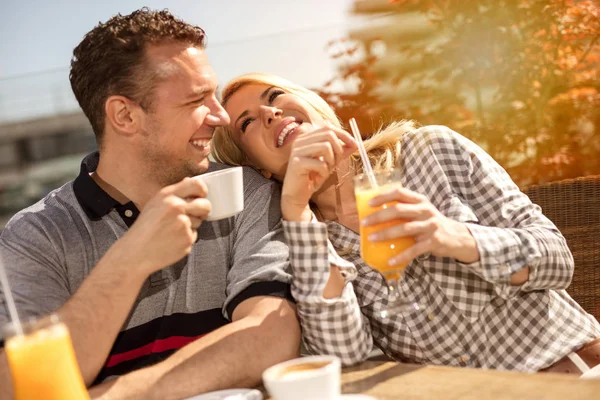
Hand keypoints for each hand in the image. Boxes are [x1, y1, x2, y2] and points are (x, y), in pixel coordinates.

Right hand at [114, 177, 211, 275]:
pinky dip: (186, 238)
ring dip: (191, 226)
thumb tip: (190, 180)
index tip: (201, 196)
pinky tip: (172, 240)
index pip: (197, 185)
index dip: (202, 191)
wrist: (136, 251)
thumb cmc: (144, 228)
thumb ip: (174, 193)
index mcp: (168, 195)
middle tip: (195, 215)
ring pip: (199, 222)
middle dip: (203, 210)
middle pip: (205, 205)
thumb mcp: (154, 203)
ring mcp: (183, 224)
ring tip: (172, 230)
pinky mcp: (186, 239)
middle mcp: (176, 207)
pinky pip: (194, 236)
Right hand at [281, 125, 356, 221]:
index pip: (328, 127)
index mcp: (307, 137)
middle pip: (328, 134)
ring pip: (325, 147)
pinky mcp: (297, 163)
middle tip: (336, 163)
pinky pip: (320, 164)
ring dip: (331, 161)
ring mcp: (297, 151)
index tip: (355, 144)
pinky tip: (317, 178)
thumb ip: (341, 152)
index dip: (344, 135)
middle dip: (338, 149)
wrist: (298, 195)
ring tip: (326, 171)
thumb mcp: (330, 162)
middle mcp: (300, 141)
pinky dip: (324, 172)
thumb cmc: (313, 177)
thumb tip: (356, 143)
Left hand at [362, 186, 479, 265]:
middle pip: (399, 210)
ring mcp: (430, 226)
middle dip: (379, 216)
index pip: (400, 193)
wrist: (456, 236)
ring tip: (371, 239)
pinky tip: (390, 261)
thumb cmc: (431, 223)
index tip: (369, 203)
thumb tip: (376, 215)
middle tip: (365, 223)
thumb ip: (404, 210)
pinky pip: (414, 250)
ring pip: (405, 229)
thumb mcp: (421, 212)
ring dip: (386, 234)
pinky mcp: (434, 242)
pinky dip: (401, 256)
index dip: (383, 196)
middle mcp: (425, 211)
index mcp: (420, 201)